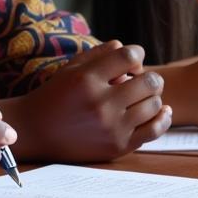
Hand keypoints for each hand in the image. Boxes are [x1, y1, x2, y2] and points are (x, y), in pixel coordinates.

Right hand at [3, 41, 169, 161]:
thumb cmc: (55, 95)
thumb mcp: (70, 68)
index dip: (136, 53)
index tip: (132, 60)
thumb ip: (99, 54)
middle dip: (150, 78)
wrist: (35, 131)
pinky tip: (161, 111)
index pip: (128, 56)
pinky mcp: (117, 146)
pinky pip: (154, 130)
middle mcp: (100, 102)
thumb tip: (130, 50)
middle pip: (149, 82)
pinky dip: (162, 118)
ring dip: (153, 98)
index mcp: (86, 79)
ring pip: (154, 105)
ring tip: (142, 98)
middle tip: (143, 81)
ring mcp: (111, 126)